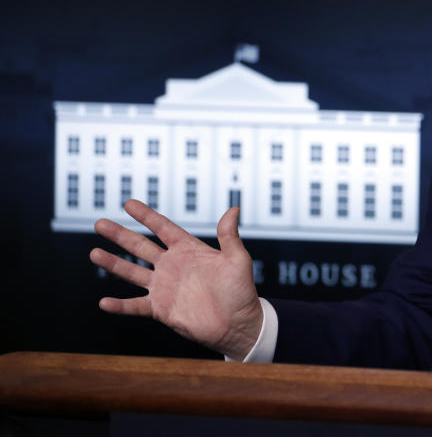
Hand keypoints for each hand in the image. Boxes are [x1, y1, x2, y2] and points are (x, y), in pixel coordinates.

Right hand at [90, 200, 263, 360]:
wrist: (238, 324)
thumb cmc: (241, 291)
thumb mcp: (237, 260)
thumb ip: (230, 236)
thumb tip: (234, 209)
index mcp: (189, 250)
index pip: (163, 228)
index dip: (146, 216)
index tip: (128, 203)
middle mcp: (172, 266)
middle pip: (141, 246)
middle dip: (120, 235)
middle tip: (100, 223)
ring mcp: (164, 287)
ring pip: (132, 272)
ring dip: (113, 264)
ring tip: (94, 253)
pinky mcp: (160, 309)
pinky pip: (135, 306)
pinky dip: (120, 305)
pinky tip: (104, 302)